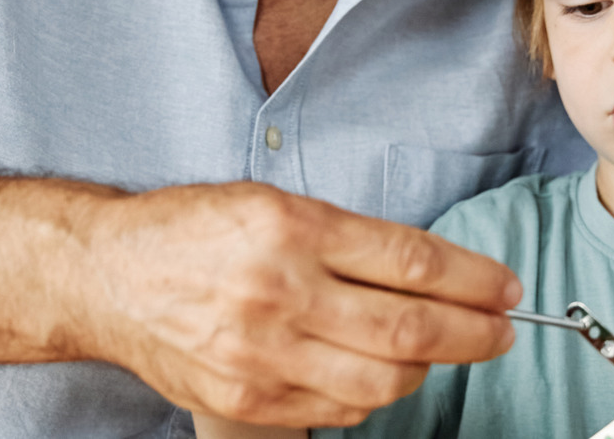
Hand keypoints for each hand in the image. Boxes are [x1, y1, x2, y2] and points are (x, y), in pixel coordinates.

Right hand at [77, 182, 519, 427]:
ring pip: (381, 380)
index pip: (412, 261)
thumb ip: (353, 238)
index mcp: (292, 227)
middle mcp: (278, 291)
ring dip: (429, 368)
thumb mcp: (278, 203)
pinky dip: (374, 394)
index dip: (474, 281)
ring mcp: (261, 354)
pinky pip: (338, 409)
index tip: (505, 289)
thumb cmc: (196, 231)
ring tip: (441, 350)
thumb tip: (436, 273)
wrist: (107, 277)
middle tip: (501, 331)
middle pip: (408, 329)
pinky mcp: (247, 400)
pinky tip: (381, 372)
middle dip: (473, 334)